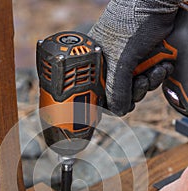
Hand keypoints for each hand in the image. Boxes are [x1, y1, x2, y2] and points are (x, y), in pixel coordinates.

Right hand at [88, 0, 180, 115]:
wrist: (158, 1)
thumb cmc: (133, 20)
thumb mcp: (122, 60)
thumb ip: (117, 90)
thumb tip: (118, 111)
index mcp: (96, 62)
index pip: (100, 92)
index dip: (112, 101)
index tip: (122, 104)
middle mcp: (111, 63)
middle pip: (121, 92)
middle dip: (136, 90)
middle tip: (141, 81)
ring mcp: (128, 61)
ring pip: (137, 86)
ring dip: (150, 82)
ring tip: (155, 69)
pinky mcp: (143, 58)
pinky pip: (148, 76)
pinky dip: (157, 74)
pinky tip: (162, 65)